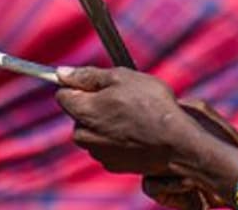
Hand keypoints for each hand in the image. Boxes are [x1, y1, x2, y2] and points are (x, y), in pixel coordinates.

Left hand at [55, 66, 203, 175]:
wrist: (176, 143)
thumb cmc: (150, 105)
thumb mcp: (121, 77)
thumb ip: (88, 75)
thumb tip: (61, 73)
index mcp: (82, 111)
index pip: (62, 94)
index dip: (79, 85)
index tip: (98, 83)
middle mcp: (84, 135)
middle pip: (78, 115)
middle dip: (94, 106)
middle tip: (121, 98)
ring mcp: (98, 153)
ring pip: (93, 131)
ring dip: (105, 123)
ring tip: (133, 116)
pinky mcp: (112, 165)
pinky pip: (106, 146)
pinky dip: (116, 139)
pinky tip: (136, 133)